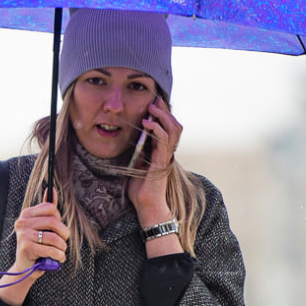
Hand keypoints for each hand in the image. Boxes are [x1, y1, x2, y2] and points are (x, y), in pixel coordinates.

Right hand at [0, 201, 69, 305]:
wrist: (25, 268)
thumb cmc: (37, 246)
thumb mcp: (42, 227)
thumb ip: (47, 209)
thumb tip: (51, 189)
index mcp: (26, 214)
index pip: (51, 208)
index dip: (59, 220)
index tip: (58, 230)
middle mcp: (22, 222)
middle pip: (54, 222)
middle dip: (64, 234)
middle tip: (63, 242)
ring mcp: (23, 235)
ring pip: (54, 237)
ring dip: (62, 247)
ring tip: (60, 252)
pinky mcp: (26, 248)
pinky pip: (50, 249)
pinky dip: (59, 256)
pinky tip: (58, 259)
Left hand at [127, 96, 181, 224]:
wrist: (146, 205)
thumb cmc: (140, 188)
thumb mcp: (136, 164)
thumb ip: (137, 151)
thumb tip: (130, 137)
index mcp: (163, 152)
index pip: (168, 128)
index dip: (163, 114)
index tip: (154, 102)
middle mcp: (168, 152)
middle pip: (175, 125)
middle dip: (165, 110)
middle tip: (154, 100)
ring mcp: (167, 156)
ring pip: (174, 129)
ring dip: (163, 116)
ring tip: (151, 108)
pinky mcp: (163, 162)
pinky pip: (164, 140)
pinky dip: (156, 128)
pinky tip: (147, 123)